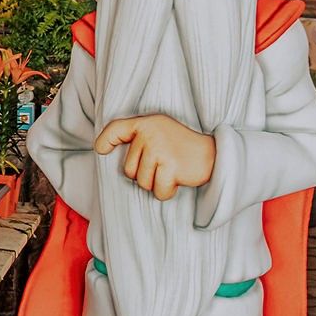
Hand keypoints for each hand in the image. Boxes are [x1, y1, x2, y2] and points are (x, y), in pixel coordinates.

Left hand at [94, 114, 215, 200]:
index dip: (105, 141)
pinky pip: (158, 191)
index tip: (101, 150)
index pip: (116, 129)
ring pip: (142, 183)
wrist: (215, 155)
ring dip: (157, 183)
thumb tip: (100, 148)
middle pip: (128, 169)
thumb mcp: (158, 131)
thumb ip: (136, 137)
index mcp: (146, 123)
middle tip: (164, 165)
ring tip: (171, 170)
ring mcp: (159, 149)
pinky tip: (178, 179)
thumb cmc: (181, 147)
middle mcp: (150, 133)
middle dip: (144, 175)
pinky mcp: (170, 166)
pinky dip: (167, 191)